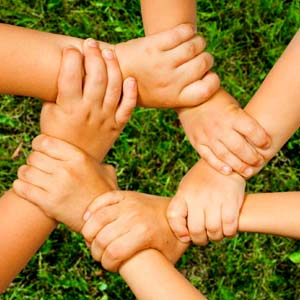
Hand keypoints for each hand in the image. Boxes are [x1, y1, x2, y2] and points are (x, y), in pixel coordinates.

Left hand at [13, 135, 116, 231]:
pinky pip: (23, 188)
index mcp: (79, 158)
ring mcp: (57, 187)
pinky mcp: (48, 203)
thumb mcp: (106, 172)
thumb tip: (93, 158)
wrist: (102, 219)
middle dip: (33, 160)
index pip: (46, 142)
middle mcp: (67, 170)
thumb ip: (96, 161)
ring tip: (31, 177)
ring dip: (25, 173)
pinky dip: (20, 186)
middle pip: (34, 156)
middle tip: (38, 166)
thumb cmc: (104, 193)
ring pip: (26, 171)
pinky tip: (26, 187)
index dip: (38, 144)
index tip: (40, 149)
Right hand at [41, 40, 136, 161]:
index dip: (71, 57)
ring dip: (113, 67)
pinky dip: (131, 93)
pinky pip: (128, 107)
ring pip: (114, 87)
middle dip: (94, 55)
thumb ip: (58, 92)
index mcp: (69, 107)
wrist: (73, 161)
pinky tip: (130, 79)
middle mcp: (89, 111)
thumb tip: (67, 69)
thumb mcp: (49, 112)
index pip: (71, 75)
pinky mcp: (117, 126)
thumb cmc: (58, 133)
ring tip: (108, 52)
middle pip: (96, 77)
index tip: (71, 49)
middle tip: (91, 43)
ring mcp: (106, 118)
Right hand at [81, 191, 187, 271]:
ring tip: (93, 240)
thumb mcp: (167, 260)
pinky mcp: (126, 194)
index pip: (112, 254)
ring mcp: (129, 203)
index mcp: (143, 233)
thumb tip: (140, 286)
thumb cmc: (172, 239)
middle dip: (96, 252)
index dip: (106, 265)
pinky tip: (89, 219)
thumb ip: (152, 271)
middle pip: (102, 238)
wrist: (178, 214)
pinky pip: (102, 199)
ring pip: (97, 218)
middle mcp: (134, 216)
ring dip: (89, 233)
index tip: (110, 266)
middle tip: (100, 256)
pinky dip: (92, 209)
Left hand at [115, 24, 219, 107]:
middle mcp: (170, 82)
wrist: (116, 74)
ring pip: (195, 46)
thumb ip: (184, 94)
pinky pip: (182, 33)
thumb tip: (208, 78)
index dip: (213, 80)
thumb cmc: (143, 88)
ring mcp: (161, 63)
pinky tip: (185, 34)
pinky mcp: (154, 45)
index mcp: (174, 98)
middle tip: (199, 57)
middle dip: (206, 58)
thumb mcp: (163, 100)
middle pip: (203, 63)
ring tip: (193, 44)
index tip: (206, 76)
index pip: (206, 90)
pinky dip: (188, 31)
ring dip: (198, 42)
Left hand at [167, 160, 245, 244]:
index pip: (173, 216)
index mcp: (184, 193)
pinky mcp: (231, 201)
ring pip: (213, 231)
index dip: (178, 231)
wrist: (225, 162)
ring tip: (216, 232)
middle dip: (200, 240)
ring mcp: (214, 199)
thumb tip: (184, 234)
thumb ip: (183, 206)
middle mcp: (197, 196)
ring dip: (215, 237)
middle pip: (195, 230)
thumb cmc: (203, 180)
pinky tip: (228, 228)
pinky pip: (229, 226)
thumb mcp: (187, 187)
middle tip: (204, 237)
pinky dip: (229, 232)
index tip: (186, 235)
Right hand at [177, 89, 270, 176]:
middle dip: (253, 158)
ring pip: (225, 156)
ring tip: (248, 172)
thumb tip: (256, 139)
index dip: (262, 140)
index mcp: (232, 115)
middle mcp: (220, 127)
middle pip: (240, 147)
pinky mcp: (197, 142)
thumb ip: (242, 121)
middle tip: (260, 162)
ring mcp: (207, 136)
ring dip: (239, 166)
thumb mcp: (232, 104)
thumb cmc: (216, 101)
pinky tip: (229, 171)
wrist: (189, 100)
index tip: (267, 145)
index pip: (252, 131)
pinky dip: (219, 166)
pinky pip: (209, 158)